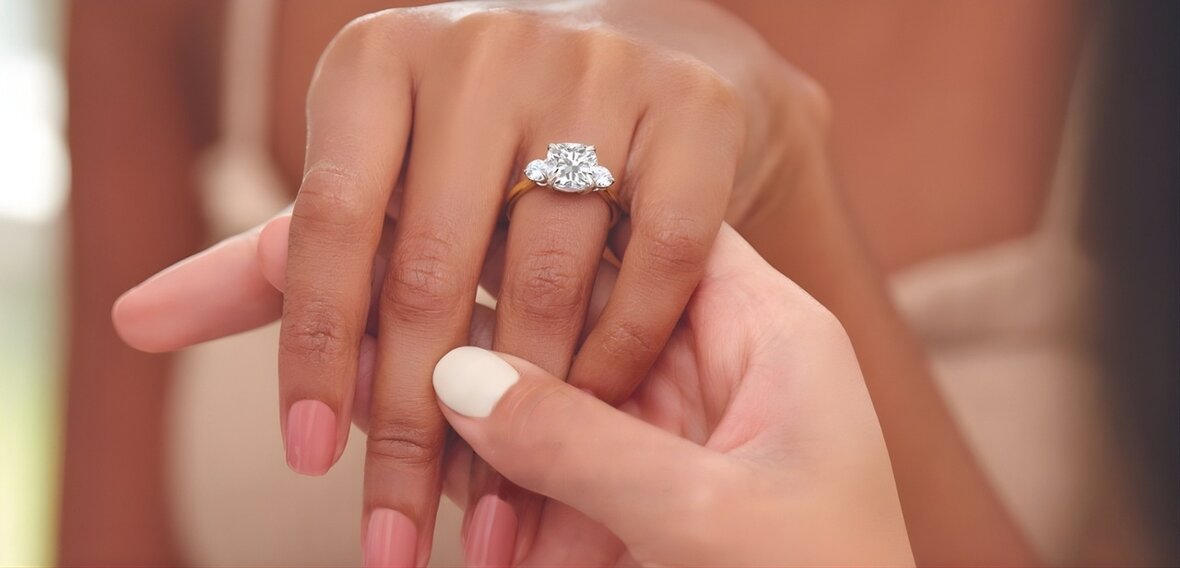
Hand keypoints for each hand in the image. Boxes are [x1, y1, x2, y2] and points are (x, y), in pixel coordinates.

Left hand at [264, 1, 819, 564]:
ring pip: (552, 275)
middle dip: (413, 428)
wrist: (625, 64)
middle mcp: (481, 49)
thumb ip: (268, 263)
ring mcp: (597, 70)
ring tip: (493, 521)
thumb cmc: (468, 149)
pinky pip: (659, 259)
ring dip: (524, 418)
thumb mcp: (368, 188)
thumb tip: (133, 326)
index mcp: (375, 63)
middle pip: (433, 269)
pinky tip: (588, 422)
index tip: (310, 465)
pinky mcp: (695, 108)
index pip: (324, 228)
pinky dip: (623, 351)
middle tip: (398, 540)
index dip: (311, 355)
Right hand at [431, 225, 912, 565]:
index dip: (562, 199)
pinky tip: (399, 439)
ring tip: (367, 367)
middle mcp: (708, 368)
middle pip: (580, 306)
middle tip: (387, 284)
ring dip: (465, 396)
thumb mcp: (706, 513)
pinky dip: (475, 467)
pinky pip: (536, 464)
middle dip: (486, 312)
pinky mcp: (623, 503)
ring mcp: (661, 436)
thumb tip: (454, 374)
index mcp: (766, 334)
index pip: (656, 225)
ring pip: (544, 389)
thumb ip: (579, 441)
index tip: (462, 189)